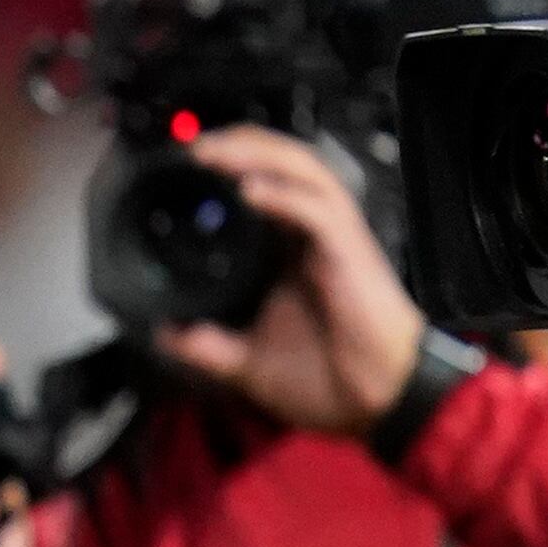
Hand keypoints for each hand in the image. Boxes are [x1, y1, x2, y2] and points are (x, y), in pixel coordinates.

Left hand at [155, 124, 432, 436]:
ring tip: (212, 152)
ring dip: (257, 155)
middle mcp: (315, 236)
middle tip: (190, 146)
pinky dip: (284, 195)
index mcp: (293, 251)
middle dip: (239, 144)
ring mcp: (336, 240)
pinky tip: (250, 190)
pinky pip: (318, 211)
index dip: (231, 163)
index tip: (182, 164)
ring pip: (303, 172)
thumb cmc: (332, 381)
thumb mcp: (249, 362)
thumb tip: (166, 336)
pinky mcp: (350, 254)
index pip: (266, 184)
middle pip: (284, 164)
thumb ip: (209, 345)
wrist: (381, 402)